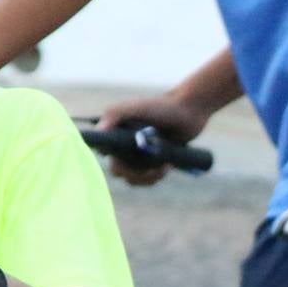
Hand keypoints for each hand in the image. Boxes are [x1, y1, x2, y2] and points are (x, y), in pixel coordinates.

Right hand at [96, 93, 212, 185]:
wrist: (188, 113)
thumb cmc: (161, 107)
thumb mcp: (136, 107)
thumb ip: (115, 114)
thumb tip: (98, 131)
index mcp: (114, 133)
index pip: (103, 153)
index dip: (113, 159)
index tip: (127, 160)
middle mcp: (123, 146)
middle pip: (118, 170)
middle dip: (133, 173)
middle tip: (149, 168)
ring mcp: (139, 156)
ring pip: (133, 179)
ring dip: (146, 177)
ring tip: (162, 166)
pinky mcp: (153, 164)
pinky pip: (148, 179)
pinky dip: (156, 177)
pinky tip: (166, 166)